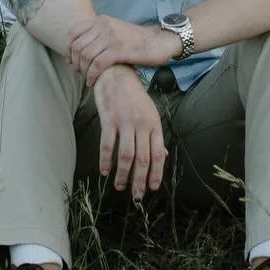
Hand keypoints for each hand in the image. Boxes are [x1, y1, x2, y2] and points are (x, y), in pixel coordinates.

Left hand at [67, 15, 175, 85]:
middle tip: (79, 73)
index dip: (69, 48)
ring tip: (87, 78)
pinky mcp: (119, 50)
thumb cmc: (136, 41)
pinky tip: (93, 81)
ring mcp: (111, 37)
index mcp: (101, 20)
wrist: (159, 41)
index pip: (74, 32)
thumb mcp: (115, 31)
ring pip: (86, 56)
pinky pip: (97, 64)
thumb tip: (79, 51)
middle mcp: (104, 26)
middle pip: (78, 46)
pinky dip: (92, 75)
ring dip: (83, 71)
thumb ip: (98, 36)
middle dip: (76, 62)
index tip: (71, 61)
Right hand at [93, 67, 166, 201]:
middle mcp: (142, 124)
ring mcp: (125, 122)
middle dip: (139, 180)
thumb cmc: (134, 96)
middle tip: (136, 195)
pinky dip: (106, 161)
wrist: (117, 73)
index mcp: (154, 123)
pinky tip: (105, 171)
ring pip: (126, 155)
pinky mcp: (109, 119)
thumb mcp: (150, 113)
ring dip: (122, 174)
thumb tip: (164, 156)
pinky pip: (107, 145)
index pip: (158, 154)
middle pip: (143, 158)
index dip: (156, 173)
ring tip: (119, 186)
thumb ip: (155, 136)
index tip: (152, 188)